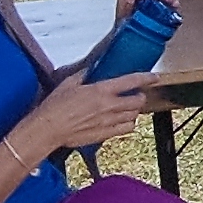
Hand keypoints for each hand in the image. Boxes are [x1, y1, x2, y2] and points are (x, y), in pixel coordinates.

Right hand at [11, 72, 153, 159]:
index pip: (131, 81)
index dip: (146, 78)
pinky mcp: (105, 134)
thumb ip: (83, 75)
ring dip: (134, 111)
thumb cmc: (55, 106)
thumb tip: (90, 69)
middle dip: (140, 97)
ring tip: (128, 108)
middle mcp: (109, 105)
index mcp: (101, 90)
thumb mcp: (69, 83)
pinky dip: (128, 124)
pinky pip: (126, 129)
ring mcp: (109, 121)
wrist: (48, 129)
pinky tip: (123, 121)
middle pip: (138, 101)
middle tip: (136, 95)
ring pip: (134, 115)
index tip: (154, 77)